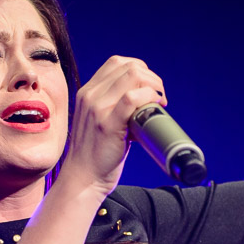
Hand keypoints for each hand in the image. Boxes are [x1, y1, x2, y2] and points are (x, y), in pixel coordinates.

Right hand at [58, 55, 167, 196]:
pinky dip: (149, 96)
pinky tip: (156, 105)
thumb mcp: (99, 122)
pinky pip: (132, 98)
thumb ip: (113, 108)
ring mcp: (97, 109)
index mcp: (87, 93)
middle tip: (159, 96)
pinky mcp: (107, 124)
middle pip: (127, 66)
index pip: (117, 63)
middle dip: (151, 77)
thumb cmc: (96, 155)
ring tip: (160, 101)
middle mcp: (90, 96)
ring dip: (154, 85)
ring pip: (132, 75)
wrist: (83, 179)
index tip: (150, 88)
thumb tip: (143, 102)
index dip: (140, 70)